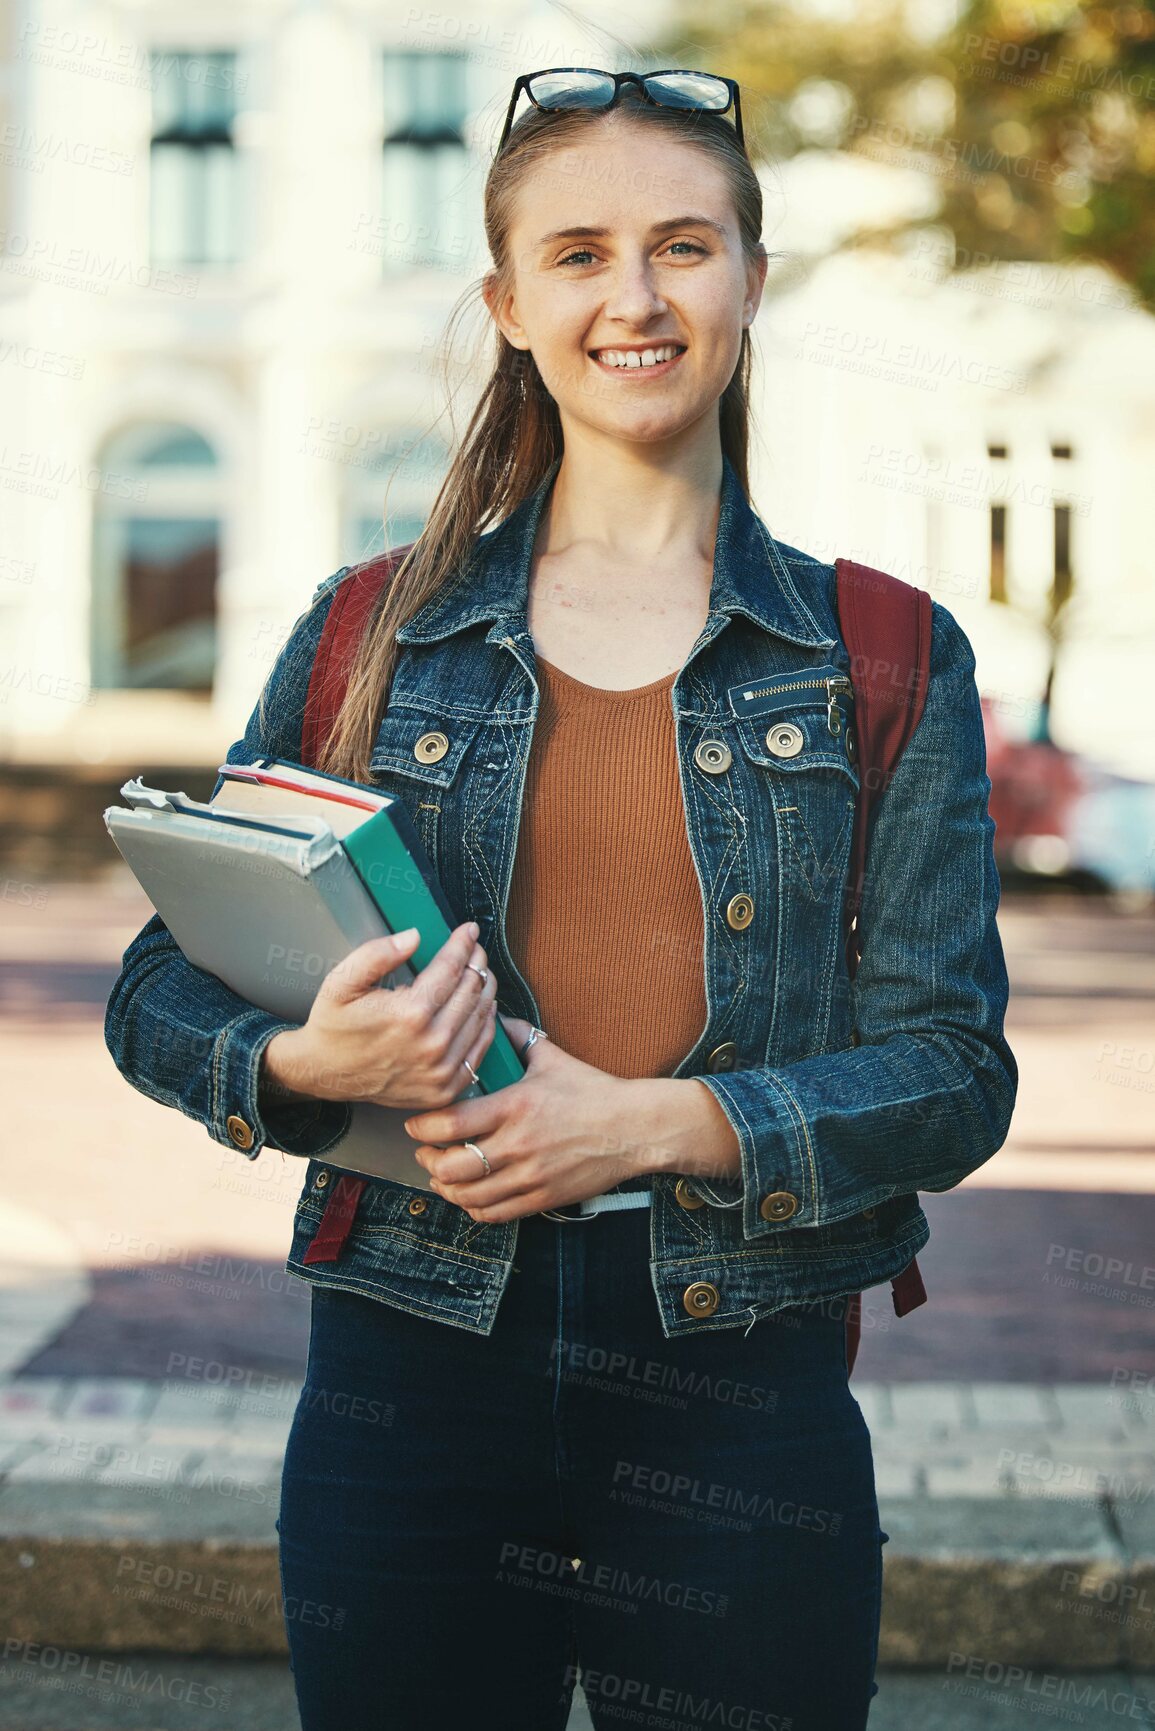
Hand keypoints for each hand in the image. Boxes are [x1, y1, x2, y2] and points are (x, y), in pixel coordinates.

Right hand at [261, 921, 498, 1111]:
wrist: (324, 1073)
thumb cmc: (334, 1026)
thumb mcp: (343, 981)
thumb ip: (378, 954)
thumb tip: (414, 936)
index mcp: (410, 1013)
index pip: (452, 967)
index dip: (463, 943)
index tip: (468, 930)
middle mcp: (432, 1043)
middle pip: (471, 990)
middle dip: (476, 962)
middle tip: (474, 950)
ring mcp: (441, 1070)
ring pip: (481, 1018)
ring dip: (485, 990)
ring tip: (481, 973)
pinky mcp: (445, 1089)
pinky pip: (479, 1051)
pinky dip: (486, 1026)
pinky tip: (482, 1008)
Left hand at [403, 1016, 650, 1221]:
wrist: (634, 1128)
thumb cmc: (594, 1091)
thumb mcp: (552, 1058)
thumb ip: (517, 1038)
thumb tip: (491, 1018)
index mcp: (515, 1105)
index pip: (451, 1123)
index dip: (423, 1127)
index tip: (415, 1124)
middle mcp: (519, 1144)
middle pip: (452, 1167)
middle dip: (428, 1161)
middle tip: (424, 1152)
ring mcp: (530, 1175)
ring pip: (469, 1195)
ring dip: (445, 1187)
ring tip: (440, 1176)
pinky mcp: (542, 1197)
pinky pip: (494, 1213)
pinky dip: (472, 1207)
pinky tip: (468, 1194)